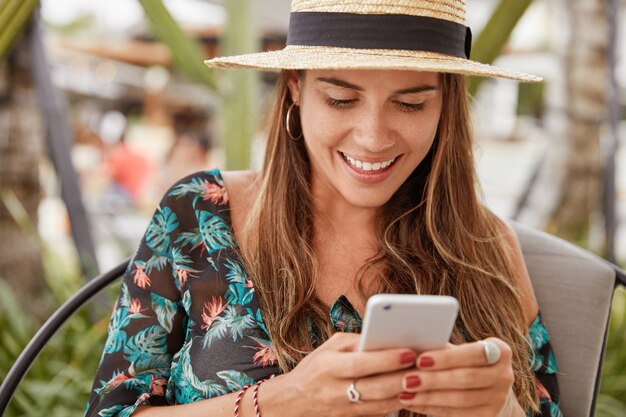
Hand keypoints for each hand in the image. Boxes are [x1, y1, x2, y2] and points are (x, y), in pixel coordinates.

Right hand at [276, 332, 417, 416]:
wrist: (294, 402)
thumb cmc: (315, 369)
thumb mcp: (329, 348)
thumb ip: (356, 342)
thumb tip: (385, 337)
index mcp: (328, 367)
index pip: (361, 363)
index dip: (387, 359)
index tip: (409, 351)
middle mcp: (334, 390)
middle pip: (376, 387)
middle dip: (403, 377)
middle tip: (424, 366)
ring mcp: (343, 410)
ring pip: (381, 405)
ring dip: (404, 393)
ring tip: (423, 379)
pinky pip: (379, 414)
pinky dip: (396, 404)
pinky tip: (409, 393)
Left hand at [398, 338, 517, 416]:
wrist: (488, 389)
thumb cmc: (464, 361)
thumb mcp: (460, 351)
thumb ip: (443, 346)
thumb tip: (410, 342)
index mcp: (500, 352)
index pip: (474, 353)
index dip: (447, 358)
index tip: (420, 359)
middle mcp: (505, 376)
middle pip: (466, 378)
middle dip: (433, 380)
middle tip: (406, 380)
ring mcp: (499, 400)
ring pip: (460, 400)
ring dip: (429, 397)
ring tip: (405, 393)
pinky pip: (456, 414)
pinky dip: (431, 408)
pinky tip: (412, 402)